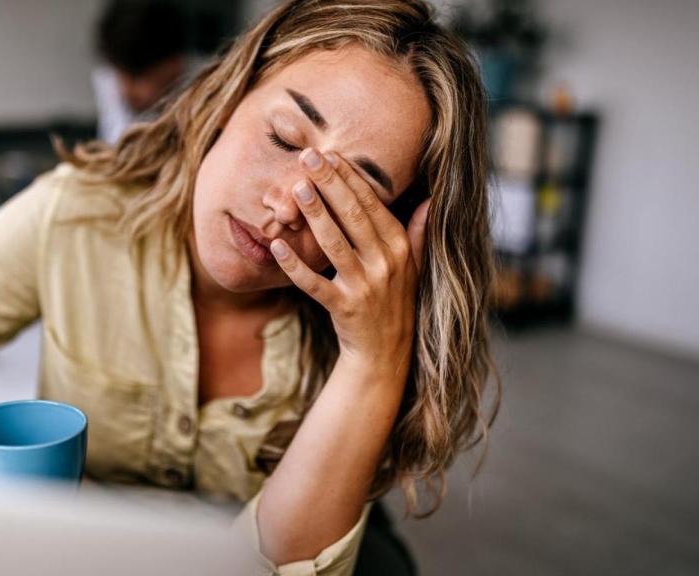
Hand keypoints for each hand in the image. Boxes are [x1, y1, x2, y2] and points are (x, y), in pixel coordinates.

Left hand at [270, 148, 429, 377]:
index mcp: (400, 248)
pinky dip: (295, 266)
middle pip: (353, 216)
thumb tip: (432, 200)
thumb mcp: (415, 267)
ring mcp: (364, 287)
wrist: (386, 354)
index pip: (373, 205)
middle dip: (330, 184)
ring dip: (315, 214)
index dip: (351, 178)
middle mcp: (385, 264)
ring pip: (334, 244)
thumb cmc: (396, 303)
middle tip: (308, 157)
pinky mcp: (343, 308)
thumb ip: (419, 233)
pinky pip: (314, 284)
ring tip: (297, 188)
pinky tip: (276, 246)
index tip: (331, 155)